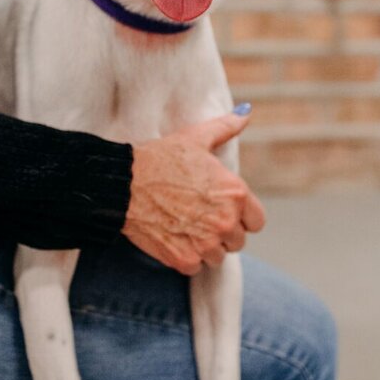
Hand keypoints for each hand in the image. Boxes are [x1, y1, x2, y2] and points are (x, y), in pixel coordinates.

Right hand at [122, 108, 265, 274]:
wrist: (123, 184)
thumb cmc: (160, 158)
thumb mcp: (195, 137)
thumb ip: (226, 127)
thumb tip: (246, 112)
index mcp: (235, 194)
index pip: (256, 222)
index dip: (241, 218)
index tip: (222, 211)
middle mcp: (225, 221)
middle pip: (237, 241)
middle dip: (221, 233)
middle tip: (197, 217)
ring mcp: (205, 243)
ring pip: (217, 257)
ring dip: (204, 247)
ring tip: (183, 227)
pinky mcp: (184, 259)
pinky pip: (195, 267)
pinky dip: (185, 257)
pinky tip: (171, 237)